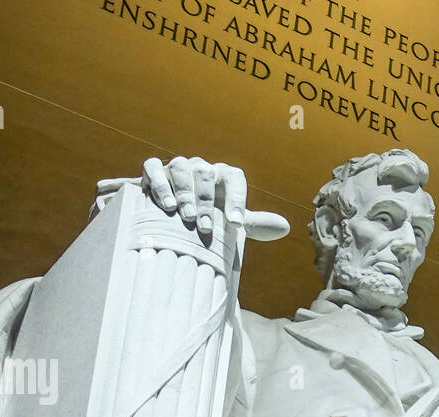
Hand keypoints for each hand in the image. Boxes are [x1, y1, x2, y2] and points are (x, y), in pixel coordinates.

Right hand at [95, 156, 288, 243]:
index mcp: (222, 178)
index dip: (237, 199)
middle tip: (204, 227)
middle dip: (206, 202)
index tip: (235, 224)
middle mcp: (201, 169)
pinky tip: (166, 204)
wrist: (168, 219)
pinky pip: (154, 167)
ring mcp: (177, 167)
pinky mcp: (152, 171)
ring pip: (181, 167)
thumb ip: (254, 224)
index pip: (235, 178)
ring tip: (184, 215)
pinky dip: (160, 183)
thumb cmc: (206, 219)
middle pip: (206, 175)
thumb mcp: (229, 223)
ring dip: (184, 191)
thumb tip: (285, 227)